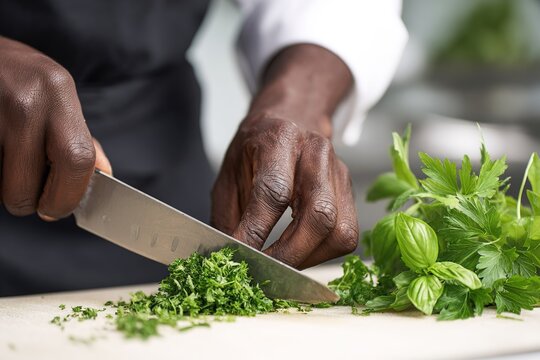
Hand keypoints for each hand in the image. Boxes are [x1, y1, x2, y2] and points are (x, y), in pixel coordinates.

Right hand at [0, 36, 110, 219]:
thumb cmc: (21, 77)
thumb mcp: (58, 95)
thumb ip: (81, 137)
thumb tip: (103, 176)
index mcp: (59, 94)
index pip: (76, 160)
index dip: (68, 195)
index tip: (58, 208)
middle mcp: (25, 102)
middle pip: (24, 186)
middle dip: (28, 202)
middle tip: (29, 194)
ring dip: (6, 186)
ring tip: (12, 159)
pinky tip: (1, 150)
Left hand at [211, 45, 357, 268]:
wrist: (292, 118)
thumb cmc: (256, 148)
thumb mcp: (229, 174)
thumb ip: (229, 216)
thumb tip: (228, 259)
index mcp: (279, 140)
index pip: (273, 193)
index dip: (256, 232)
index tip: (239, 257)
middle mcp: (316, 153)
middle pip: (319, 215)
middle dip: (289, 255)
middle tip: (264, 273)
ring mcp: (339, 172)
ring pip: (340, 231)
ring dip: (308, 259)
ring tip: (281, 266)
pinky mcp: (349, 191)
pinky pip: (346, 235)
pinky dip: (321, 254)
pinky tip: (299, 253)